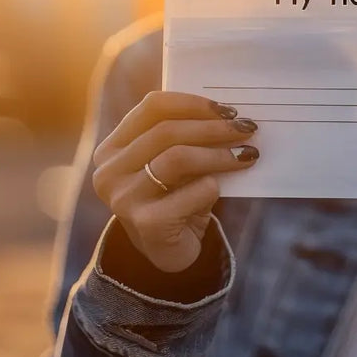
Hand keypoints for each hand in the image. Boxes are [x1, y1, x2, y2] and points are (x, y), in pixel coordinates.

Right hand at [91, 92, 258, 272]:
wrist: (167, 252)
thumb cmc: (174, 198)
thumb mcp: (172, 163)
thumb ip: (186, 137)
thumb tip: (227, 114)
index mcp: (113, 148)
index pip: (152, 107)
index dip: (192, 103)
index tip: (227, 109)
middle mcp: (109, 171)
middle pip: (167, 131)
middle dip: (213, 128)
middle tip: (247, 129)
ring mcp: (124, 198)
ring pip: (178, 158)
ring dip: (219, 154)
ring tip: (246, 154)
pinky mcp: (146, 223)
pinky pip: (193, 192)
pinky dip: (213, 186)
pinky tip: (220, 188)